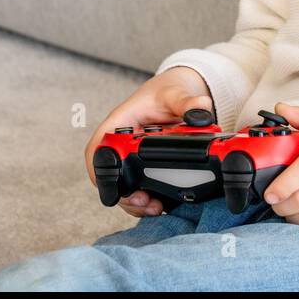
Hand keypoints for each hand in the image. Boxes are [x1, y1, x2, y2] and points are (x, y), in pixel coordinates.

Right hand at [84, 67, 214, 217]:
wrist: (178, 91)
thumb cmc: (167, 90)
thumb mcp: (176, 93)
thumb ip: (188, 102)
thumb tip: (202, 110)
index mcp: (119, 123)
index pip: (96, 149)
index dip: (98, 171)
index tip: (114, 187)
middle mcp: (122, 144)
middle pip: (110, 176)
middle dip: (123, 195)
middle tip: (144, 202)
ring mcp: (132, 157)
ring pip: (125, 186)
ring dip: (136, 202)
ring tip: (156, 208)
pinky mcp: (146, 166)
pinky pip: (141, 186)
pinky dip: (149, 198)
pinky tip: (163, 204)